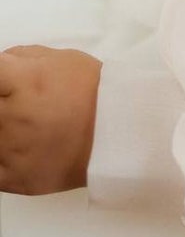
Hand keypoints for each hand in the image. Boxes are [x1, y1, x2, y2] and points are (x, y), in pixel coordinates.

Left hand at [0, 46, 100, 193]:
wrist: (121, 131)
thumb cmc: (92, 90)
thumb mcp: (60, 58)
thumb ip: (20, 58)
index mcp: (23, 81)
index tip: (4, 84)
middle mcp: (13, 116)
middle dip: (1, 101)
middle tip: (12, 104)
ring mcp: (11, 150)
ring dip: (1, 128)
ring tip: (17, 124)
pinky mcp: (15, 178)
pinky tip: (12, 148)